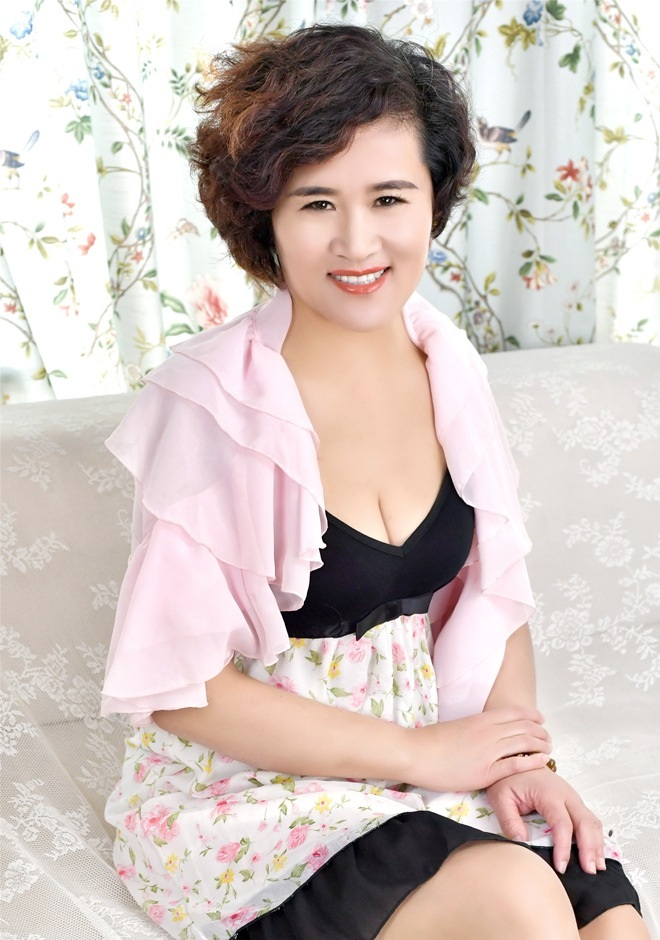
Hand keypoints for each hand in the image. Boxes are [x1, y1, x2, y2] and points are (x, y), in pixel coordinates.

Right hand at [406, 706, 550, 790]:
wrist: (417, 754)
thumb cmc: (432, 741)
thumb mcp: (458, 726)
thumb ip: (476, 727)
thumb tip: (487, 731)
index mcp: (481, 719)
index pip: (515, 712)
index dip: (532, 715)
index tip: (540, 719)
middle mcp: (489, 732)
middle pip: (524, 727)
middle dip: (541, 731)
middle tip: (547, 738)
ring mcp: (489, 752)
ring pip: (524, 743)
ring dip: (541, 745)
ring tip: (548, 749)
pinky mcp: (486, 772)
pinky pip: (516, 764)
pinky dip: (533, 761)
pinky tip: (542, 761)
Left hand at [487, 768, 604, 874]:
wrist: (516, 758)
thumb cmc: (509, 778)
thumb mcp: (500, 796)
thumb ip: (509, 820)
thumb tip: (522, 843)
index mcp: (549, 793)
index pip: (562, 823)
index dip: (564, 847)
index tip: (561, 867)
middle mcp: (566, 794)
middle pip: (585, 823)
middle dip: (590, 848)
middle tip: (589, 872)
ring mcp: (572, 797)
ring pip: (592, 822)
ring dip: (597, 844)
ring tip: (597, 867)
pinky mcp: (573, 802)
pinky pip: (590, 820)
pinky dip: (595, 837)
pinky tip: (596, 854)